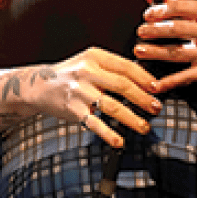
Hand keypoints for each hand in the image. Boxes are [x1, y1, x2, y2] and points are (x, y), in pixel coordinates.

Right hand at [32, 47, 161, 147]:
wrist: (39, 85)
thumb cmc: (70, 75)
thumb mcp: (89, 62)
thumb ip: (112, 69)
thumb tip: (145, 81)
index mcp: (94, 56)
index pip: (126, 66)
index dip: (145, 78)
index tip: (157, 89)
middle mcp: (87, 72)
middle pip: (122, 85)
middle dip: (143, 98)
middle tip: (156, 108)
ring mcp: (79, 91)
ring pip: (112, 106)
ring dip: (132, 118)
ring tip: (144, 126)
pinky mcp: (73, 109)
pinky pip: (95, 123)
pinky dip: (109, 134)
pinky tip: (119, 141)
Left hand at [134, 0, 196, 90]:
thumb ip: (179, 5)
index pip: (182, 7)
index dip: (161, 10)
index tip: (148, 14)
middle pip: (178, 29)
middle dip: (155, 30)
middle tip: (141, 30)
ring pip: (179, 52)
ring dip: (156, 51)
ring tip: (140, 50)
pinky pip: (187, 76)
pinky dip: (169, 81)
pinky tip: (156, 84)